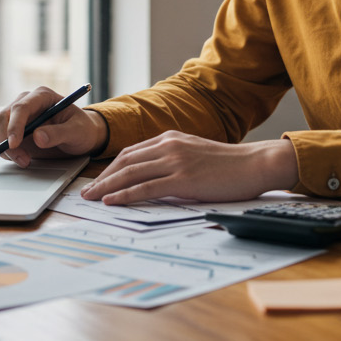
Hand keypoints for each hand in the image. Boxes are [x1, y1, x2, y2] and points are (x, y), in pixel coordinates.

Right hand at [0, 86, 106, 167]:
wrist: (81, 136)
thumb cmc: (81, 129)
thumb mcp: (77, 131)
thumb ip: (59, 133)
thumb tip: (38, 137)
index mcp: (42, 96)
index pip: (20, 107)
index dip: (14, 125)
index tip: (14, 144)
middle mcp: (26, 102)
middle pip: (3, 117)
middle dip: (7, 140)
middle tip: (22, 160)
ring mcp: (17, 116)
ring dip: (4, 148)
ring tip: (25, 161)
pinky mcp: (13, 129)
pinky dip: (4, 151)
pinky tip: (20, 158)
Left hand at [80, 132, 297, 204]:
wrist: (254, 165)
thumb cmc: (229, 165)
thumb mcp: (194, 154)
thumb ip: (173, 160)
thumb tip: (153, 178)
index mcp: (170, 138)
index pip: (131, 152)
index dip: (111, 168)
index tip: (99, 181)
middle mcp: (168, 146)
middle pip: (124, 161)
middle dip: (102, 178)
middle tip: (87, 192)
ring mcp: (175, 161)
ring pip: (130, 173)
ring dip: (107, 187)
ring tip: (92, 199)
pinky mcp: (182, 179)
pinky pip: (145, 187)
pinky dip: (125, 195)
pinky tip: (113, 201)